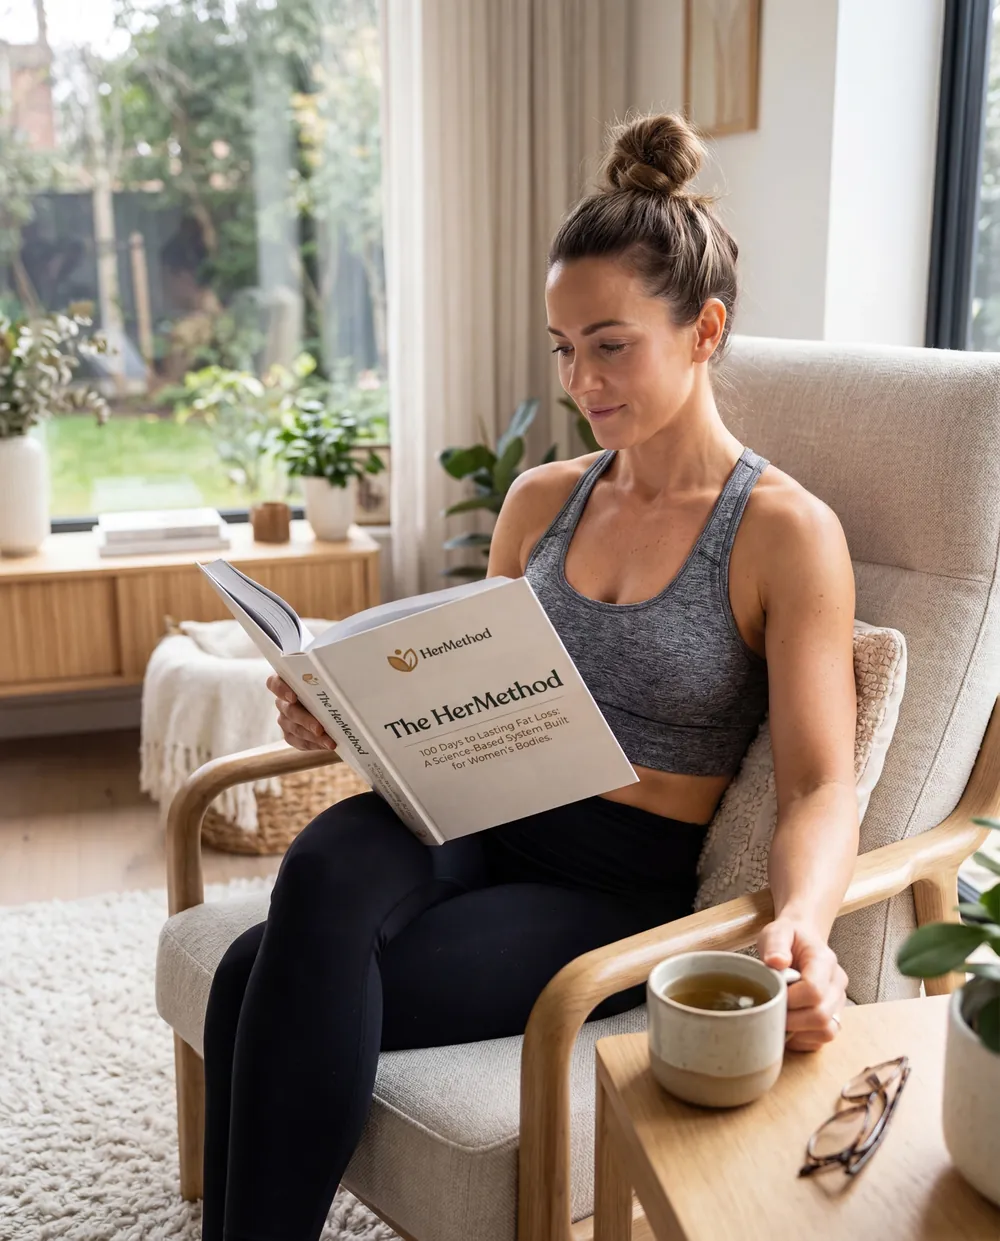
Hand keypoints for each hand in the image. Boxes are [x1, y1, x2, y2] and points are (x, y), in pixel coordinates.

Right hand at [267, 674, 336, 752]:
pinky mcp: (291, 734)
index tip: (293, 697)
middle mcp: (283, 701)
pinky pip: (299, 742)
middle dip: (305, 720)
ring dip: (313, 737)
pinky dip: (314, 744)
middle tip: (319, 729)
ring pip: (294, 729)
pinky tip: (327, 745)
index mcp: (287, 682)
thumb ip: (331, 676)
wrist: (332, 702)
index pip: (274, 683)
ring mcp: (285, 719)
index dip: (281, 690)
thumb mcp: (330, 677)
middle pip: (288, 710)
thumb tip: (346, 677)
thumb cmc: (331, 685)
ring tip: (330, 742)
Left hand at [757, 916, 847, 1051]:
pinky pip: (823, 1039)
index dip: (790, 999)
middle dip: (792, 1019)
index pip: (814, 990)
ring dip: (799, 1032)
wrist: (803, 941)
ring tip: (779, 1018)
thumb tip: (776, 962)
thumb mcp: (778, 931)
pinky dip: (803, 1039)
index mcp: (825, 961)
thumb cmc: (789, 938)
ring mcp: (838, 1003)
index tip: (772, 994)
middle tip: (770, 1011)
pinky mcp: (834, 1017)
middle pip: (821, 1016)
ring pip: (827, 1031)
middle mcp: (837, 984)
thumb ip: (776, 944)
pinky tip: (788, 1026)